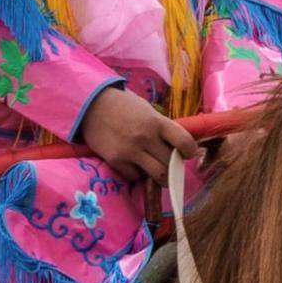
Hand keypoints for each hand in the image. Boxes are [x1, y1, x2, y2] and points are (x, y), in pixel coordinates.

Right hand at [78, 86, 195, 185]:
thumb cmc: (123, 106)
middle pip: (171, 163)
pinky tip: (135, 165)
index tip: (187, 153)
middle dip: (175, 167)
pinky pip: (135, 176)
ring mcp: (130, 150)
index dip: (190, 151)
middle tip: (172, 166)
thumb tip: (177, 147)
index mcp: (157, 122)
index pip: (184, 142)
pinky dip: (138, 174)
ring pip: (158, 175)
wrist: (92, 105)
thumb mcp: (147, 111)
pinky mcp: (116, 160)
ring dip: (161, 177)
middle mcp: (145, 137)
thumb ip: (162, 128)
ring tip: (159, 173)